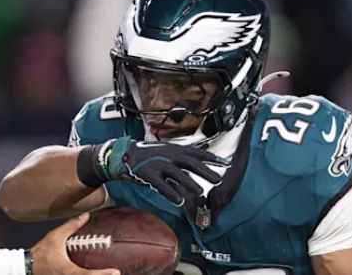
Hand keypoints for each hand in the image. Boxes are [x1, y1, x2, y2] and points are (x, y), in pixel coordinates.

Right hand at [29, 213, 119, 274]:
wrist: (26, 266)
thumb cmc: (40, 253)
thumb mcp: (55, 237)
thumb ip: (71, 226)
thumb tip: (85, 216)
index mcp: (69, 271)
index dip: (104, 274)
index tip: (116, 271)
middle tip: (117, 274)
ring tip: (110, 274)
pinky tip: (96, 274)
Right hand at [93, 136, 228, 204]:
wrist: (125, 155)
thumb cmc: (149, 155)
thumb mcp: (167, 152)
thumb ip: (182, 158)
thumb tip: (200, 166)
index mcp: (174, 149)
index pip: (197, 153)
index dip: (212, 157)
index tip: (226, 163)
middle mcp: (168, 156)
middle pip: (190, 162)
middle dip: (204, 171)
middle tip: (218, 179)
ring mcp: (158, 165)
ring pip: (176, 174)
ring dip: (189, 183)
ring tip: (200, 191)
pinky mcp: (148, 175)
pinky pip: (161, 185)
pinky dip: (171, 193)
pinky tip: (180, 201)